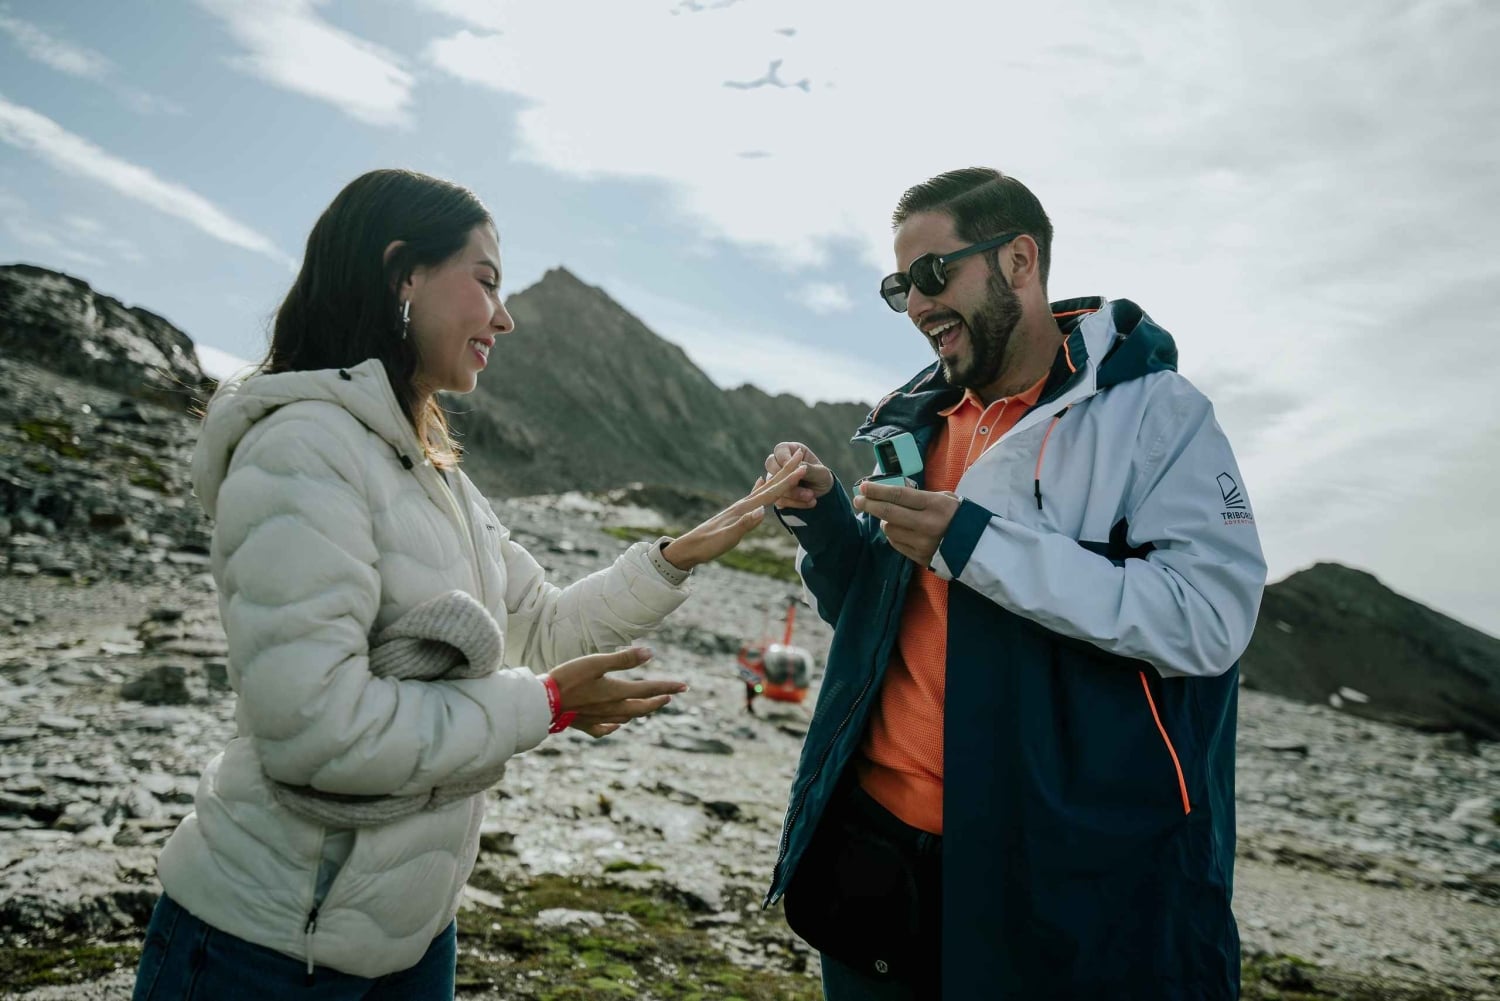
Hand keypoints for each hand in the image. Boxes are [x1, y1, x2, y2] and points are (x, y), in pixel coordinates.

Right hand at [548, 646, 684, 736]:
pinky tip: (616, 725)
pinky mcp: (584, 723)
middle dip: (657, 701)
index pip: (649, 689)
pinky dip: (615, 726)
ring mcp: (598, 718)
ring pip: (626, 717)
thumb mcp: (596, 662)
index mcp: (616, 693)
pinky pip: (605, 729)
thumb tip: (650, 653)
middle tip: (670, 696)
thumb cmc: (568, 678)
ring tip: (648, 707)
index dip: (668, 686)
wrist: (542, 701)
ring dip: (640, 711)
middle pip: (641, 707)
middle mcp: (611, 708)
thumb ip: (623, 659)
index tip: (684, 686)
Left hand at [661, 455, 808, 569]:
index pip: (771, 492)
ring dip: (777, 477)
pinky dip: (760, 486)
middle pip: (770, 484)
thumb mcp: (728, 538)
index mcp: (745, 508)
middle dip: (786, 471)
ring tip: (787, 465)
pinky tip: (760, 481)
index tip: (803, 467)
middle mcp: (744, 504)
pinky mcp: (736, 512)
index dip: (788, 481)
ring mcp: (740, 507)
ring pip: (764, 488)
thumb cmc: (709, 545)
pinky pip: (753, 495)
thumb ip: (745, 524)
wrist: (690, 547)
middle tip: (800, 454)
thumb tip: (763, 511)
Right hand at [763, 442, 833, 509]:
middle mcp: (778, 463)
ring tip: (811, 496)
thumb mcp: (820, 472)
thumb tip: (799, 467)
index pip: (780, 449)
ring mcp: (774, 479)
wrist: (822, 494)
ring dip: (793, 493)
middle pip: (770, 465)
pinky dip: (794, 503)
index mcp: (790, 450)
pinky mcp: (775, 494)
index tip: (798, 468)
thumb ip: (809, 468)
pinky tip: (809, 503)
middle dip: (787, 478)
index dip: (785, 459)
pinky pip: (778, 499)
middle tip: (801, 482)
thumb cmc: (821, 477)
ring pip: (773, 485)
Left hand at [852, 480, 960, 568]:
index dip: (878, 490)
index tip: (864, 486)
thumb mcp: (946, 499)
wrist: (979, 547)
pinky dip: (893, 535)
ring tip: (889, 517)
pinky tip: (898, 530)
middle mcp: (927, 524)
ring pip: (889, 530)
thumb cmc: (960, 517)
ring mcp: (923, 543)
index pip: (899, 495)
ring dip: (884, 522)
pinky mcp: (921, 558)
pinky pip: (896, 544)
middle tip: (859, 500)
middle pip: (888, 513)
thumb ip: (921, 496)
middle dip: (870, 505)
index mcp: (935, 505)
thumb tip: (892, 493)